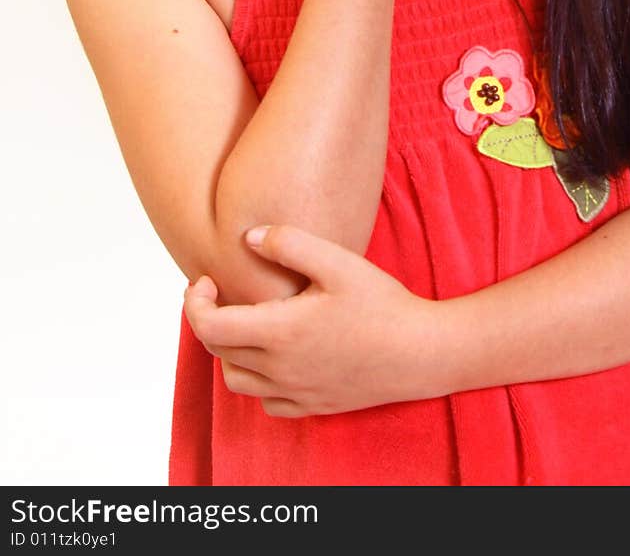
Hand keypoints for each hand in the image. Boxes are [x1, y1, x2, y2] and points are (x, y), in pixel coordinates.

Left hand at [182, 224, 441, 417]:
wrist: (420, 353)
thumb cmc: (382, 304)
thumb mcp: (339, 262)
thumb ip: (290, 243)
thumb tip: (248, 237)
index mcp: (279, 333)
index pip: (208, 327)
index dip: (194, 303)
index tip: (205, 279)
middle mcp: (280, 369)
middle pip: (218, 351)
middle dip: (208, 318)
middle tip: (219, 291)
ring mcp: (294, 392)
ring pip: (236, 380)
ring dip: (228, 350)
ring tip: (246, 321)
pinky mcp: (311, 406)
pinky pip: (265, 401)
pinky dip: (256, 378)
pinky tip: (273, 354)